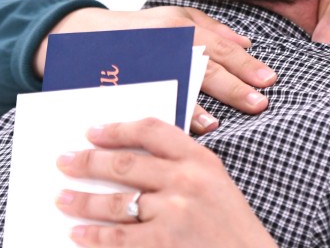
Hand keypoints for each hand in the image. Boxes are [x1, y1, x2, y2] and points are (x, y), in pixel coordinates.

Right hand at [36, 6, 275, 133]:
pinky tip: (171, 129)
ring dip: (195, 107)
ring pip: (173, 86)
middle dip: (233, 88)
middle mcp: (165, 43)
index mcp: (182, 27)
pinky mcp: (122, 81)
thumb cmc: (139, 28)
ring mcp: (142, 63)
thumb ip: (213, 29)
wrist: (82, 34)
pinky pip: (145, 100)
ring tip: (216, 124)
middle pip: (204, 68)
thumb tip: (248, 43)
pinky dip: (159, 115)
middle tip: (260, 103)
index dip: (246, 65)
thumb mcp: (176, 17)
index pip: (222, 48)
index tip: (270, 80)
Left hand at [55, 118, 277, 247]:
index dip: (118, 130)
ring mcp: (173, 213)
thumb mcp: (216, 182)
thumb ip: (182, 166)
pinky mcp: (162, 243)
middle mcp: (186, 181)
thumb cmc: (230, 224)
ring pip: (115, 202)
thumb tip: (131, 158)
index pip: (152, 131)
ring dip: (82, 200)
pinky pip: (116, 237)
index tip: (93, 132)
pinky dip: (92, 234)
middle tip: (64, 161)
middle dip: (88, 162)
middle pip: (125, 164)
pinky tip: (78, 231)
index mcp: (201, 160)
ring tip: (62, 197)